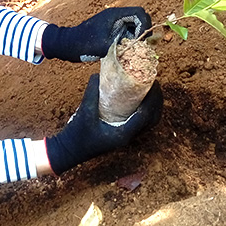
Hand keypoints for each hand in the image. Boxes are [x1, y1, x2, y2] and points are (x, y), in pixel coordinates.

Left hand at [41, 7, 150, 61]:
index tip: (140, 39)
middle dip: (143, 30)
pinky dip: (130, 38)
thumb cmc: (83, 44)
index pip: (139, 12)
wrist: (67, 44)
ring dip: (137, 35)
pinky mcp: (110, 29)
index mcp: (115, 14)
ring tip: (133, 48)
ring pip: (134, 25)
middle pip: (139, 18)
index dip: (144, 25)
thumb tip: (139, 48)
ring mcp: (113, 22)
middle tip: (140, 45)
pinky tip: (126, 49)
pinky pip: (126, 31)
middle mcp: (115, 16)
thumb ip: (123, 46)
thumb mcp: (104, 47)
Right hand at [44, 73, 161, 174]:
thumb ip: (91, 93)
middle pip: (152, 119)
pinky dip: (146, 111)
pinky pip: (141, 123)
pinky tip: (139, 100)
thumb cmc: (77, 134)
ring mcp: (126, 137)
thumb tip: (97, 74)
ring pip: (149, 122)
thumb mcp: (84, 111)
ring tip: (150, 89)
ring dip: (153, 106)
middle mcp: (128, 137)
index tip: (153, 83)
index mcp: (123, 133)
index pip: (146, 115)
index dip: (152, 98)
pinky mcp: (122, 135)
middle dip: (156, 100)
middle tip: (154, 83)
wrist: (70, 151)